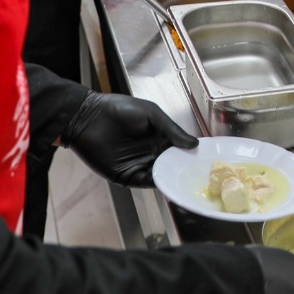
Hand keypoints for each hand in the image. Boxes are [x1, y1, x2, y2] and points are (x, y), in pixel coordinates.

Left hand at [61, 92, 196, 186]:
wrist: (88, 117)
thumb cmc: (119, 109)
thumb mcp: (151, 114)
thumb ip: (172, 130)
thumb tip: (193, 144)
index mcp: (158, 137)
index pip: (179, 149)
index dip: (190, 154)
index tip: (205, 159)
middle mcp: (151, 153)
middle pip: (172, 165)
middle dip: (184, 170)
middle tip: (200, 175)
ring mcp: (138, 165)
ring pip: (160, 176)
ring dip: (172, 178)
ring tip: (186, 181)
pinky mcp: (125, 176)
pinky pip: (144, 182)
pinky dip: (155, 183)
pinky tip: (167, 182)